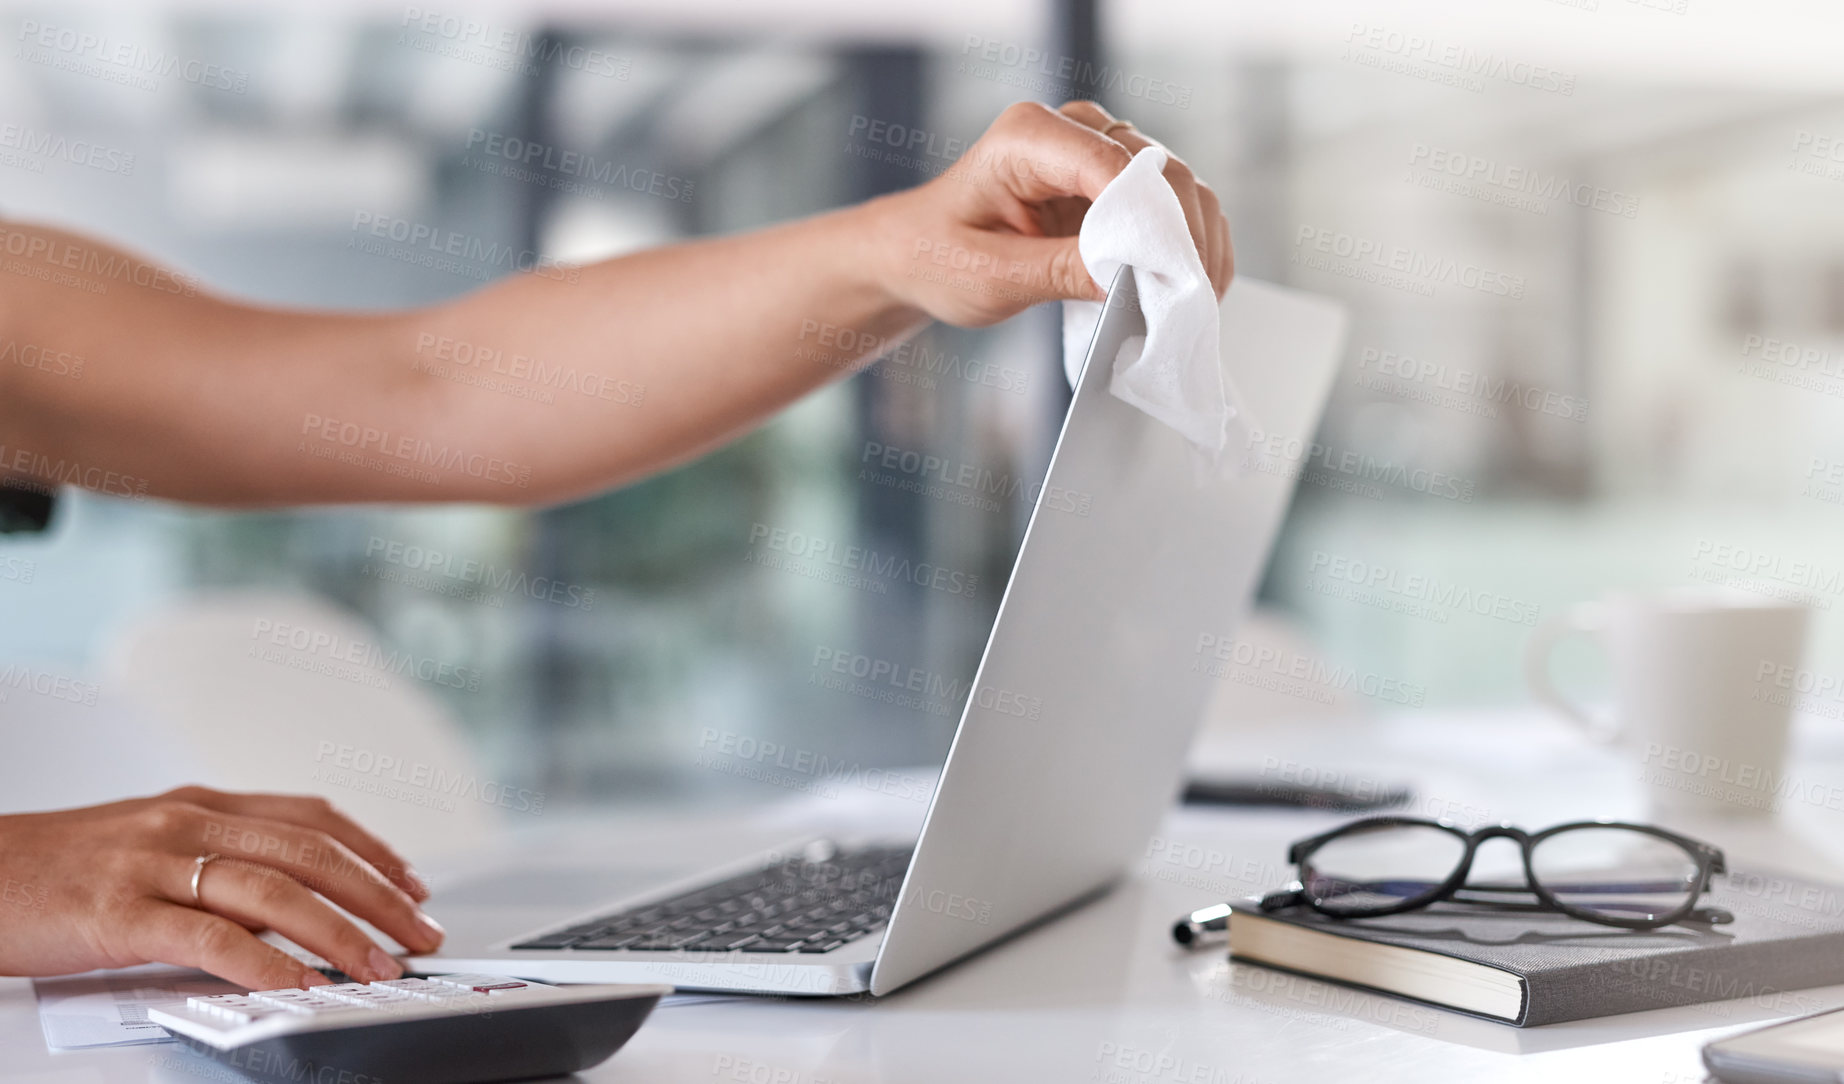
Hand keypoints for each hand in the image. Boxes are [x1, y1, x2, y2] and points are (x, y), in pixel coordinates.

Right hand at [0, 785, 442, 989]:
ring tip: (378, 966)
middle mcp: (188, 822)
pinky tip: (298, 983)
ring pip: (274, 889)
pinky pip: (208, 936)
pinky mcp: (120, 910)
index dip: (372, 850)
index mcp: (200, 804)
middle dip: (377, 895)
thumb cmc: (54, 868)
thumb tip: (289, 898)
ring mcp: (155, 863)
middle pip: (310, 852)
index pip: (311, 816)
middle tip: (419, 933)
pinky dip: (263, 961)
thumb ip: (215, 858)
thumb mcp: (148, 843)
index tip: (412, 884)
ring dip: (339, 933)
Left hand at [867, 100, 1232, 327]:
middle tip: (1192, 302)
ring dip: (1195, 242)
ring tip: (1197, 303)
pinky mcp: (1113, 181)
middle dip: (1182, 236)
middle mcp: (1071, 128)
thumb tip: (1131, 279)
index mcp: (1029, 136)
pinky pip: (1170, 203)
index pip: (1113, 166)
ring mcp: (1097, 150)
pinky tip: (1189, 287)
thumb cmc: (937, 258)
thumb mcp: (990, 276)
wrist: (917, 255)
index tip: (1170, 280)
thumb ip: (1059, 271)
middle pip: (1158, 170)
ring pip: (1177, 185)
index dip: (1152, 223)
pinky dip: (1186, 244)